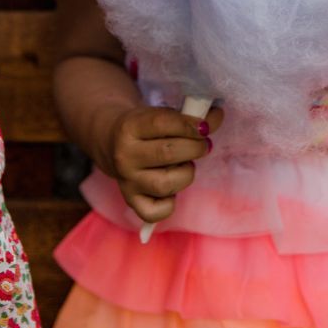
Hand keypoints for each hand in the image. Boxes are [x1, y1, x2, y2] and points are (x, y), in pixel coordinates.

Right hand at [104, 104, 222, 226]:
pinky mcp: (131, 201)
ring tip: (185, 165)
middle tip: (203, 144)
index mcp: (129, 127)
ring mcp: (127, 181)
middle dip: (196, 148)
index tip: (207, 125)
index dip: (190, 124)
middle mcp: (125, 156)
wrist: (111, 142)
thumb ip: (186, 117)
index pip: (163, 123)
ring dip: (186, 173)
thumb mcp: (159, 114)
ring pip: (165, 184)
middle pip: (168, 153)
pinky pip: (156, 212)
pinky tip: (172, 188)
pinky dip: (170, 204)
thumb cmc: (145, 127)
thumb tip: (216, 117)